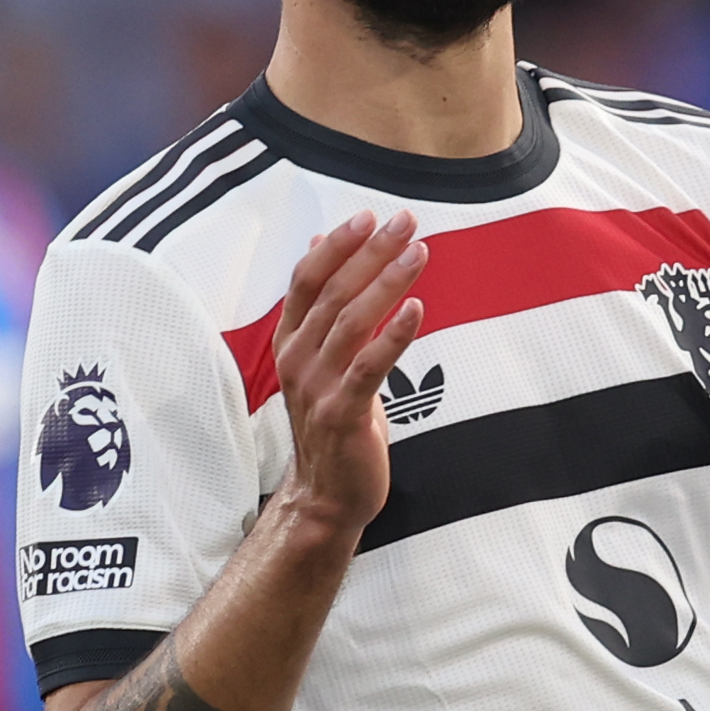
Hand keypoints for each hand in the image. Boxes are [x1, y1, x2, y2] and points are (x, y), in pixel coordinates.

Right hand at [273, 210, 428, 531]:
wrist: (326, 495)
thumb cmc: (332, 420)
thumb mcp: (320, 358)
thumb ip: (321, 305)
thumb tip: (321, 243)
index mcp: (290, 342)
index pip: (307, 280)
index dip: (337, 246)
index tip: (369, 215)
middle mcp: (297, 360)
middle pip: (333, 292)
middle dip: (371, 252)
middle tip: (406, 221)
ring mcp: (316, 388)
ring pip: (351, 322)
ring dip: (387, 282)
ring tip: (419, 252)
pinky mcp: (342, 414)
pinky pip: (369, 367)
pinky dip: (393, 336)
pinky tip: (417, 310)